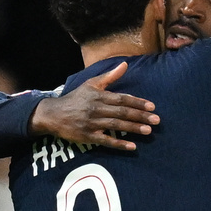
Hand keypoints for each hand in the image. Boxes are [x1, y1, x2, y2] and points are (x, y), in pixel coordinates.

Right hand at [30, 62, 159, 150]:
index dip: (137, 102)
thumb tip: (125, 64)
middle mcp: (96, 109)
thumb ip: (110, 76)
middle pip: (121, 112)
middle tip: (156, 120)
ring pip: (116, 125)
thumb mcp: (91, 84)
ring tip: (148, 131)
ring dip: (133, 128)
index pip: (122, 98)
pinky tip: (132, 146)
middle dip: (140, 116)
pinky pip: (105, 141)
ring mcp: (92, 123)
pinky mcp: (88, 137)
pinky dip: (119, 143)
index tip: (152, 106)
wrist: (53, 114)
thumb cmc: (75, 98)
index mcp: (99, 96)